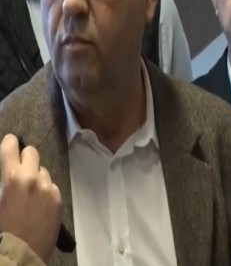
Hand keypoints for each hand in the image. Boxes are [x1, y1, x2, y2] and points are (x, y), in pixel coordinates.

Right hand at [0, 134, 61, 261]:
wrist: (21, 254)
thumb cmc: (1, 228)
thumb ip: (3, 184)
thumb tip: (6, 176)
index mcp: (14, 178)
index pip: (12, 148)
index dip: (9, 143)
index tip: (9, 142)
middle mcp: (35, 178)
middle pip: (32, 153)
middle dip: (24, 157)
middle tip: (17, 166)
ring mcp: (50, 188)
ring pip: (43, 170)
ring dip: (35, 175)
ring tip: (27, 190)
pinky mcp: (59, 199)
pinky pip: (51, 186)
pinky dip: (44, 189)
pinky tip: (37, 202)